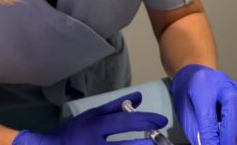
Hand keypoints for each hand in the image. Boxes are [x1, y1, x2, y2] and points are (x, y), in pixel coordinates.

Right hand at [12, 91, 167, 144]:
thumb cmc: (75, 132)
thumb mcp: (93, 115)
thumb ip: (115, 106)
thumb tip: (139, 97)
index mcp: (95, 126)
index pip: (124, 121)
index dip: (144, 121)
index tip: (161, 120)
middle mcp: (95, 144)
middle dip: (147, 142)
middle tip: (162, 139)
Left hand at [170, 64, 236, 144]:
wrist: (194, 74)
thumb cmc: (187, 95)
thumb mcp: (185, 113)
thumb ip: (197, 132)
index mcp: (200, 86)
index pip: (208, 115)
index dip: (211, 137)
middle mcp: (220, 81)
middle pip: (232, 102)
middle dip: (232, 131)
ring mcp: (236, 83)